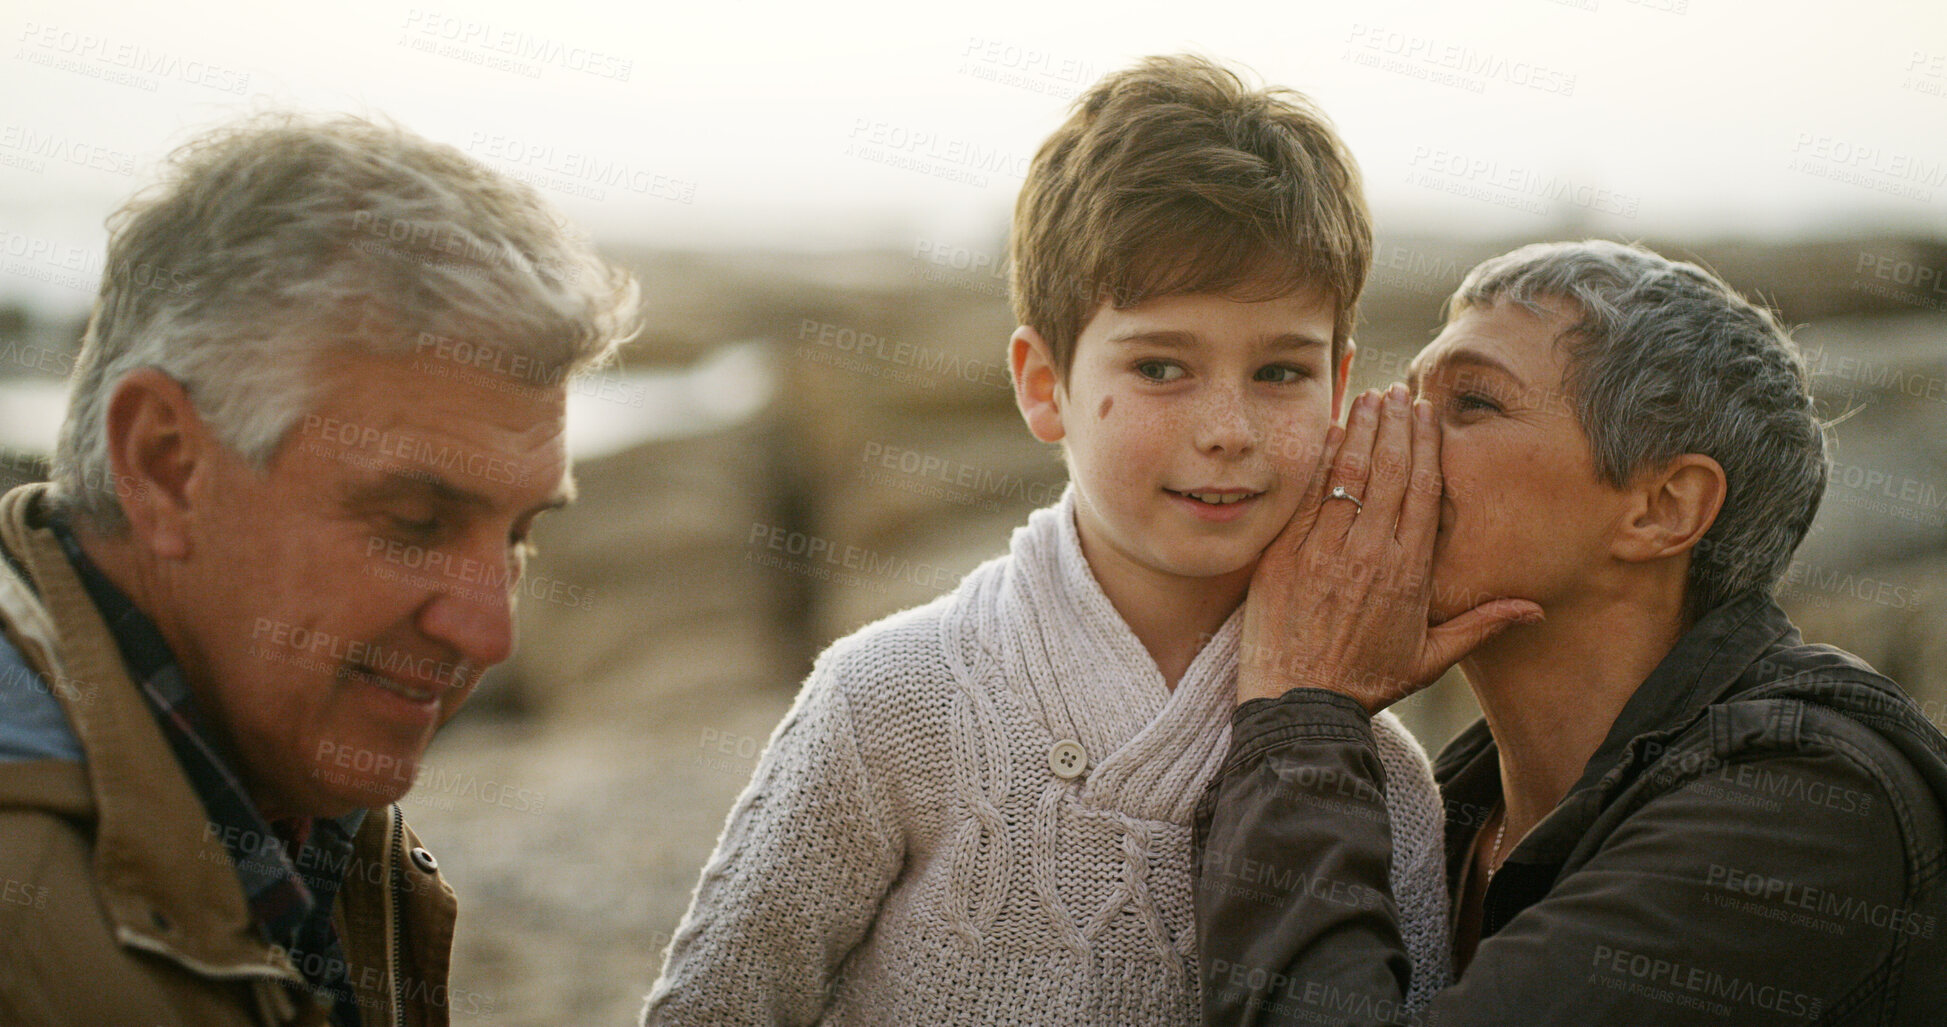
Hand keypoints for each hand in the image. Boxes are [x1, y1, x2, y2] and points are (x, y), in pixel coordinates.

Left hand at [1236, 383, 1542, 711]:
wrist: (1299, 707)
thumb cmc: (1363, 684)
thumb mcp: (1430, 659)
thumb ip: (1481, 625)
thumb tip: (1535, 609)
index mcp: (1409, 573)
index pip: (1424, 492)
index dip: (1427, 447)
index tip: (1427, 415)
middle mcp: (1369, 554)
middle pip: (1390, 473)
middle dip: (1396, 426)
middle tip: (1399, 392)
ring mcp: (1324, 552)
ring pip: (1349, 476)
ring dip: (1361, 431)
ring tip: (1369, 397)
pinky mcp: (1285, 556)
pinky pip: (1309, 497)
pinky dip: (1322, 460)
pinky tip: (1331, 431)